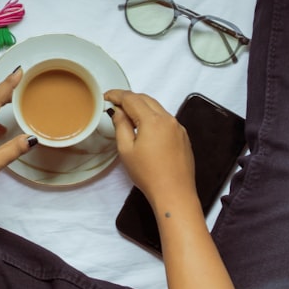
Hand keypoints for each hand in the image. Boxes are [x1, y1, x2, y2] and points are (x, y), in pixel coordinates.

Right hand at [105, 90, 196, 206]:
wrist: (175, 193)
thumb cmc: (148, 174)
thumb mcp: (126, 150)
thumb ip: (121, 125)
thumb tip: (118, 111)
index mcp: (153, 120)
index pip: (131, 99)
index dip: (117, 95)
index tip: (106, 96)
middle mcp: (168, 119)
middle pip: (146, 99)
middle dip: (129, 99)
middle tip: (114, 104)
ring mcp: (178, 127)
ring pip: (157, 108)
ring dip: (141, 107)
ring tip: (128, 116)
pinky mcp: (183, 136)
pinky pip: (165, 119)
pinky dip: (153, 117)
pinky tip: (145, 128)